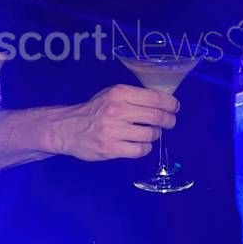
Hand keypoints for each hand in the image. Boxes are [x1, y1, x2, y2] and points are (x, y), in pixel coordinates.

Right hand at [53, 84, 177, 161]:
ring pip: (150, 135)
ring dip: (155, 135)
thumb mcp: (111, 94)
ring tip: (150, 133)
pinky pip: (140, 150)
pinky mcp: (111, 148)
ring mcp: (113, 131)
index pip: (155, 97)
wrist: (67, 128)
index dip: (170, 104)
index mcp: (119, 93)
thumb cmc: (94, 110)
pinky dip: (145, 148)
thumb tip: (163, 101)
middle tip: (170, 122)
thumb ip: (134, 96)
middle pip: (156, 117)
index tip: (175, 107)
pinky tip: (140, 144)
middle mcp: (117, 110)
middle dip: (169, 121)